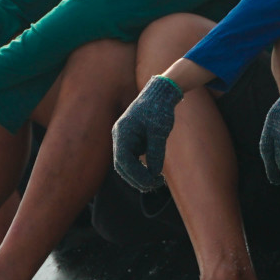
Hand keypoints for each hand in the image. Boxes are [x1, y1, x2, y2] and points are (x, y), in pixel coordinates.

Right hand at [113, 75, 183, 191]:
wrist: (160, 94)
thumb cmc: (159, 109)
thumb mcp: (159, 131)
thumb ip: (156, 152)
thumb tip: (154, 173)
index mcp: (122, 133)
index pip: (124, 161)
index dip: (137, 174)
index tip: (152, 181)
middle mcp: (120, 137)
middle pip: (123, 166)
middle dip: (137, 178)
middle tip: (155, 185)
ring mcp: (125, 139)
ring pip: (127, 165)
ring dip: (139, 175)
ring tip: (157, 182)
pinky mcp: (132, 141)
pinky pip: (133, 160)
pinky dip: (142, 168)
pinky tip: (155, 173)